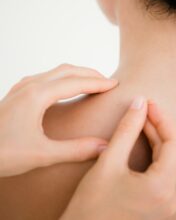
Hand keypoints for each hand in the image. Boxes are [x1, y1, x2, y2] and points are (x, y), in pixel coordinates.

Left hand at [0, 64, 117, 176]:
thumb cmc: (3, 153)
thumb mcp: (42, 155)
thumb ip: (76, 150)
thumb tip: (105, 146)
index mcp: (37, 95)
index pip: (75, 82)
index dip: (97, 83)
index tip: (115, 84)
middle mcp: (30, 85)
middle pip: (67, 70)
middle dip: (89, 73)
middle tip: (107, 81)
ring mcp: (21, 87)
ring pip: (55, 71)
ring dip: (75, 74)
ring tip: (90, 82)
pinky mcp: (17, 93)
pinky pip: (45, 77)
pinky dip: (62, 78)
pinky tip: (63, 88)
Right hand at [61, 97, 175, 219]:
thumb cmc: (91, 203)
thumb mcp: (109, 160)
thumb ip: (127, 129)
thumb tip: (140, 103)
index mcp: (161, 188)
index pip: (174, 143)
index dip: (162, 118)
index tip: (149, 102)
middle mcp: (168, 198)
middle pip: (172, 151)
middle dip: (158, 125)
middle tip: (143, 106)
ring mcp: (163, 202)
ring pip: (167, 159)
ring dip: (155, 137)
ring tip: (141, 118)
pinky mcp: (155, 202)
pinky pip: (161, 169)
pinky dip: (153, 150)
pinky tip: (142, 137)